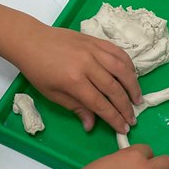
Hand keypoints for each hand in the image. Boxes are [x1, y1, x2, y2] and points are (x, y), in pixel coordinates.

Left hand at [11, 24, 142, 133]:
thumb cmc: (38, 70)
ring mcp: (93, 50)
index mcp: (74, 81)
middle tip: (133, 118)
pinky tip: (132, 74)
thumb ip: (76, 108)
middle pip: (114, 89)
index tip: (124, 128)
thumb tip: (92, 125)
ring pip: (121, 69)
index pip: (100, 104)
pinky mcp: (95, 40)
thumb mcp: (53, 94)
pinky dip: (128, 64)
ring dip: (133, 85)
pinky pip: (118, 52)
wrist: (31, 41)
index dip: (114, 118)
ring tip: (138, 98)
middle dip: (126, 107)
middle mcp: (87, 65)